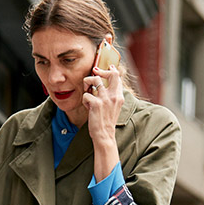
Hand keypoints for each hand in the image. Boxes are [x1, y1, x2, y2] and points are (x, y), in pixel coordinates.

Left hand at [83, 62, 123, 181]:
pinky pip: (86, 94)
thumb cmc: (106, 122)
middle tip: (94, 72)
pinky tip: (87, 107)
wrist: (104, 136)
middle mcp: (113, 96)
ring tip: (87, 90)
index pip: (117, 77)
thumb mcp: (113, 107)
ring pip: (94, 79)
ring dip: (87, 83)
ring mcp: (105, 99)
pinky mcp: (96, 104)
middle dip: (100, 71)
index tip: (107, 68)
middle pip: (111, 73)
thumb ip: (111, 96)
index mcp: (119, 96)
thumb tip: (102, 84)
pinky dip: (84, 100)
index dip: (111, 70)